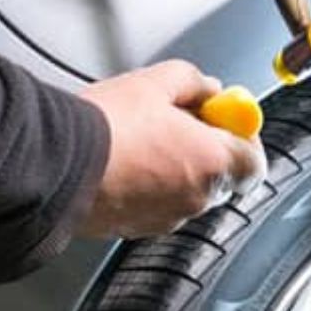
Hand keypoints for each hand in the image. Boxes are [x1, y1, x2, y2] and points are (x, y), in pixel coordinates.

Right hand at [77, 60, 267, 237]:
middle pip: (222, 178)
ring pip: (186, 193)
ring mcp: (165, 218)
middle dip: (208, 151)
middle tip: (182, 123)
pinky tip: (124, 161)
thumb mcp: (157, 81)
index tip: (227, 119)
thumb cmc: (105, 127)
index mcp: (212, 163)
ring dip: (176, 169)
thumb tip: (209, 89)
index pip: (255, 162)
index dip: (244, 138)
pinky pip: (156, 206)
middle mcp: (195, 199)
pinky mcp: (135, 229)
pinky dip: (149, 187)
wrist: (56, 163)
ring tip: (143, 139)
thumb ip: (194, 83)